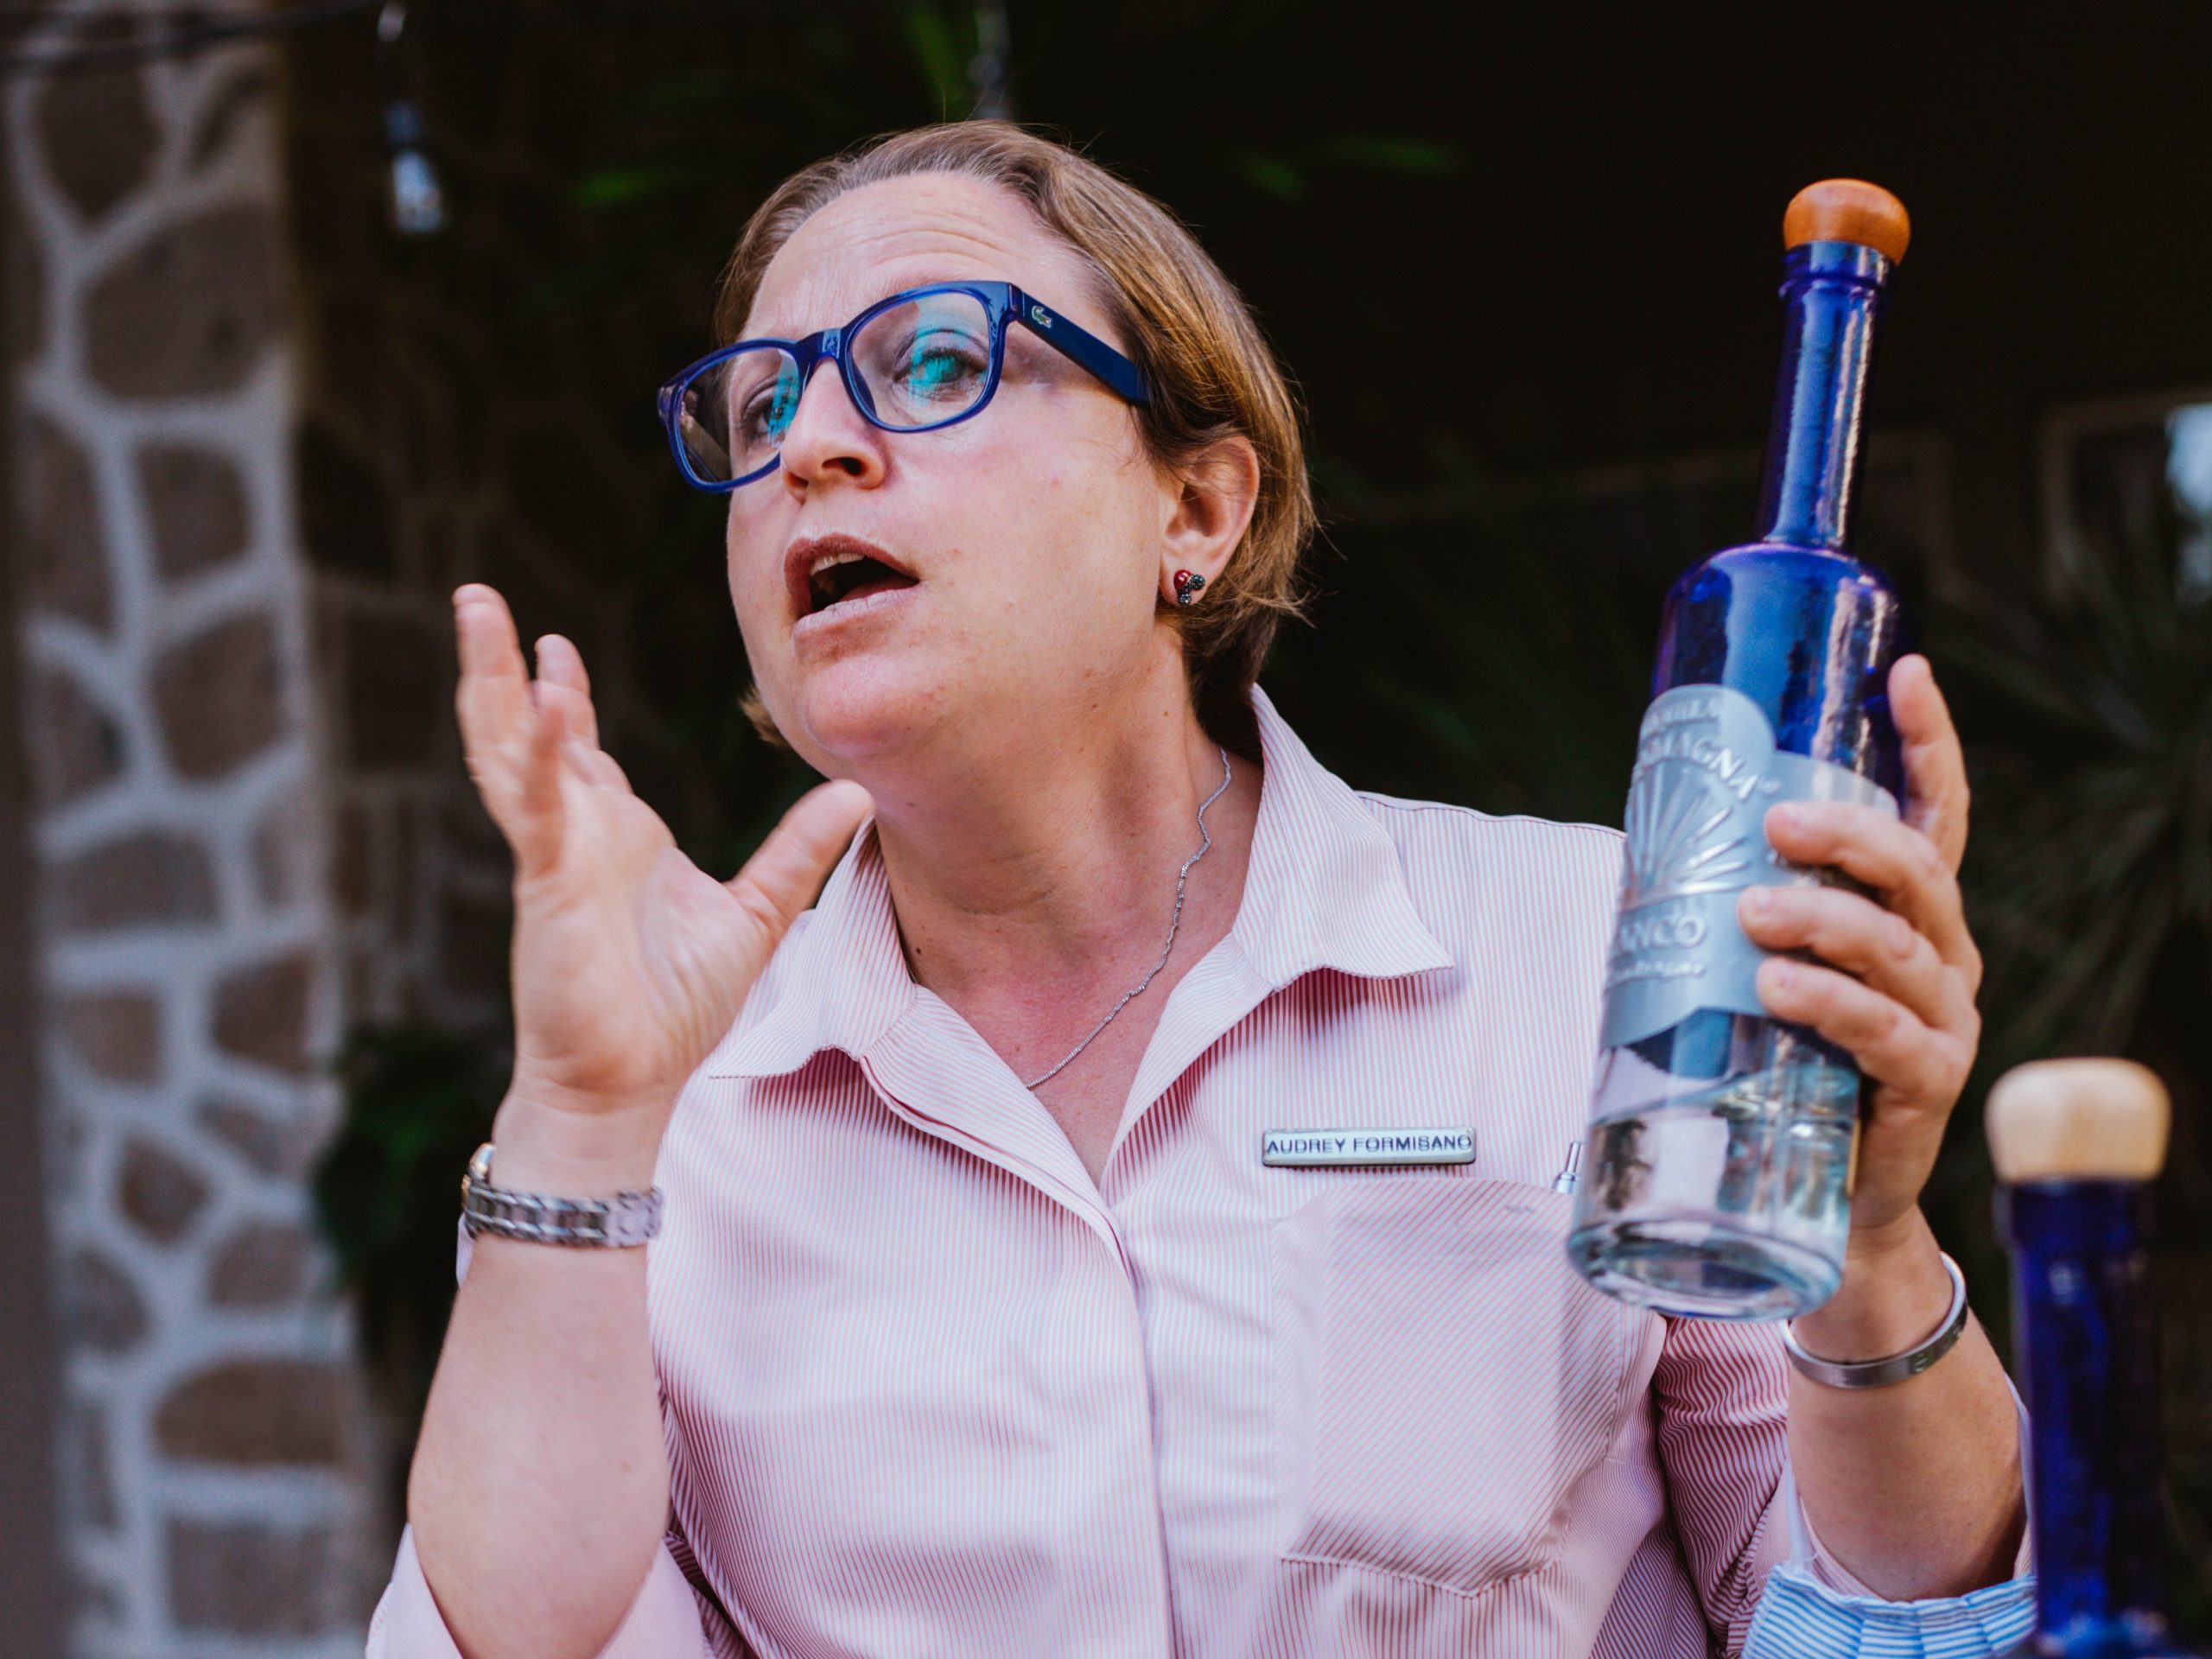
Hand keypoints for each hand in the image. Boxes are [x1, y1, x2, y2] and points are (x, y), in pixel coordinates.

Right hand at [453, 584, 870, 1155]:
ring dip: (492, 681)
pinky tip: (546, 699)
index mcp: (615, 839)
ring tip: (477, 611)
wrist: (630, 1082)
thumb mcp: (759, 915)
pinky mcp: (550, 883)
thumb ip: (799, 851)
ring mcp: (556, 854)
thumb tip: (854, 793)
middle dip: (502, 667)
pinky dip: (540, 751)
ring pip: (507, 749)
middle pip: (525, 731)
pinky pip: (539, 806)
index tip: (555, 648)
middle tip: (479, 602)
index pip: (578, 750)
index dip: (566, 698)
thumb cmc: (674, 1010)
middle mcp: (576, 835)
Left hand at [1736, 654, 1982, 1244]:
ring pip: (1897, 947)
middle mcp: (1941, 955)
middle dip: (1848, 835)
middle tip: (1775, 822)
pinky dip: (1831, 1005)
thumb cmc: (1781, 1062)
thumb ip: (1728, 905)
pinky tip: (1778, 989)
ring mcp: (1944, 1019)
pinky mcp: (1929, 1083)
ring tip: (1753, 913)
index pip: (1933, 815)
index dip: (1928, 743)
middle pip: (1916, 869)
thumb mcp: (1758, 970)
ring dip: (1823, 920)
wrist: (1822, 1195)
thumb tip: (1639, 828)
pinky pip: (1887, 1033)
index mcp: (1908, 915)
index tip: (1903, 671)